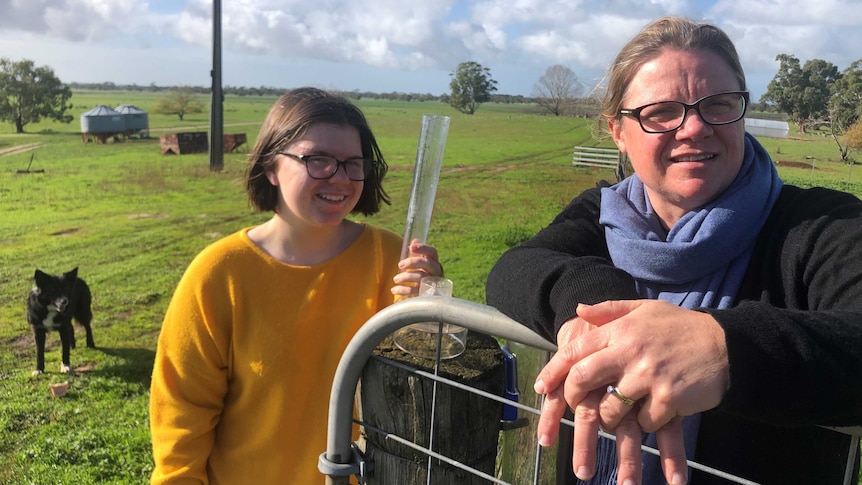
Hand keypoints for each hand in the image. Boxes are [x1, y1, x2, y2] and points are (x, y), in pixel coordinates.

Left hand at [391, 239, 442, 295]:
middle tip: (400, 265)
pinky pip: (416, 290)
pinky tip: (394, 290)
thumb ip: (416, 253)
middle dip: (413, 262)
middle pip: (427, 263)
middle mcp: (436, 270)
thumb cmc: (422, 273)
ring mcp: (433, 282)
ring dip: (406, 277)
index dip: (423, 248)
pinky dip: (404, 290)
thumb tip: (414, 241)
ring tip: (395, 279)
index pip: (432, 252)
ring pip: (421, 276)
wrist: (429, 292)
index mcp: (434, 261)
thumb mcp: (420, 263)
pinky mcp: (427, 293)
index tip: (411, 247)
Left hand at [534, 300, 728, 483]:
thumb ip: (609, 311)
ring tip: (618, 415)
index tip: (542, 388)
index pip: (574, 351)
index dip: (553, 371)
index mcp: (620, 330)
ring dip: (609, 418)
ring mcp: (648, 377)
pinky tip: (653, 414)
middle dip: (573, 398)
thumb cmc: (680, 327)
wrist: (726, 345)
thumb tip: (578, 310)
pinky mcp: (668, 399)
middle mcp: (629, 352)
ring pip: (610, 409)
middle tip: (577, 408)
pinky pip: (643, 422)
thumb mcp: (644, 310)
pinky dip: (644, 423)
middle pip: (583, 379)